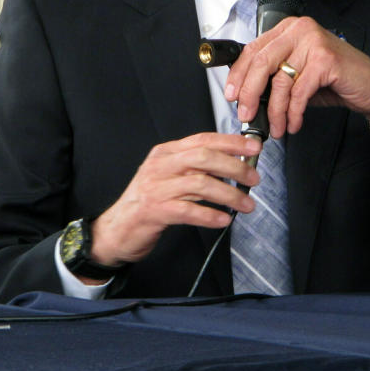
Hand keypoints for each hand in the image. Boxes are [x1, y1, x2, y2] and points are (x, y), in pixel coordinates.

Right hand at [82, 133, 260, 280]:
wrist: (116, 229)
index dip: (231, 142)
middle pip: (204, 158)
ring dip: (229, 195)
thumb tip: (232, 164)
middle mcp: (160, 166)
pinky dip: (210, 215)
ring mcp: (156, 187)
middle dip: (234, 167)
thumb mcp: (168, 176)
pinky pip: (189, 211)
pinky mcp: (155, 210)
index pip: (203, 140)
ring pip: (200, 184)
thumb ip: (194, 167)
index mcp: (166, 153)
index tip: (253, 148)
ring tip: (246, 204)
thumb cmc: (148, 202)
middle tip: (253, 179)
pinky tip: (223, 219)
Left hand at [225, 16, 369, 141]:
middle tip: (246, 115)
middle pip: (261, 62)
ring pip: (280, 81)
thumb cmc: (334, 81)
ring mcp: (314, 41)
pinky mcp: (326, 59)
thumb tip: (243, 95)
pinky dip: (293, 112)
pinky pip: (299, 92)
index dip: (238, 75)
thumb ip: (273, 76)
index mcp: (289, 29)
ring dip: (275, 111)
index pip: (252, 49)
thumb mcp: (297, 75)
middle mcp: (300, 29)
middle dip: (250, 93)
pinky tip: (294, 123)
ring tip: (277, 127)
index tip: (231, 95)